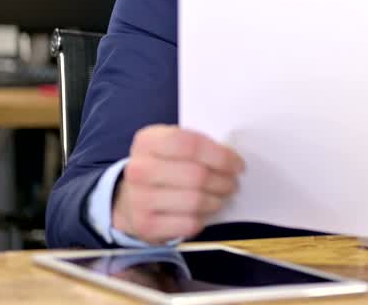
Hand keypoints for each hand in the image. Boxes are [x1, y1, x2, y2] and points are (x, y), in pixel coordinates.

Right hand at [112, 125, 244, 244]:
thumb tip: (232, 160)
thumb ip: (199, 147)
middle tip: (233, 183)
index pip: (190, 144)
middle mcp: (139, 169)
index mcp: (148, 141)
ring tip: (222, 197)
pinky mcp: (145, 225)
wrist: (129, 198)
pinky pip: (188, 224)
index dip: (221, 155)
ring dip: (217, 200)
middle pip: (196, 175)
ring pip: (195, 201)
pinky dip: (203, 219)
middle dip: (223, 181)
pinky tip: (204, 212)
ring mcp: (139, 198)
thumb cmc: (162, 168)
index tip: (238, 165)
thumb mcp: (172, 147)